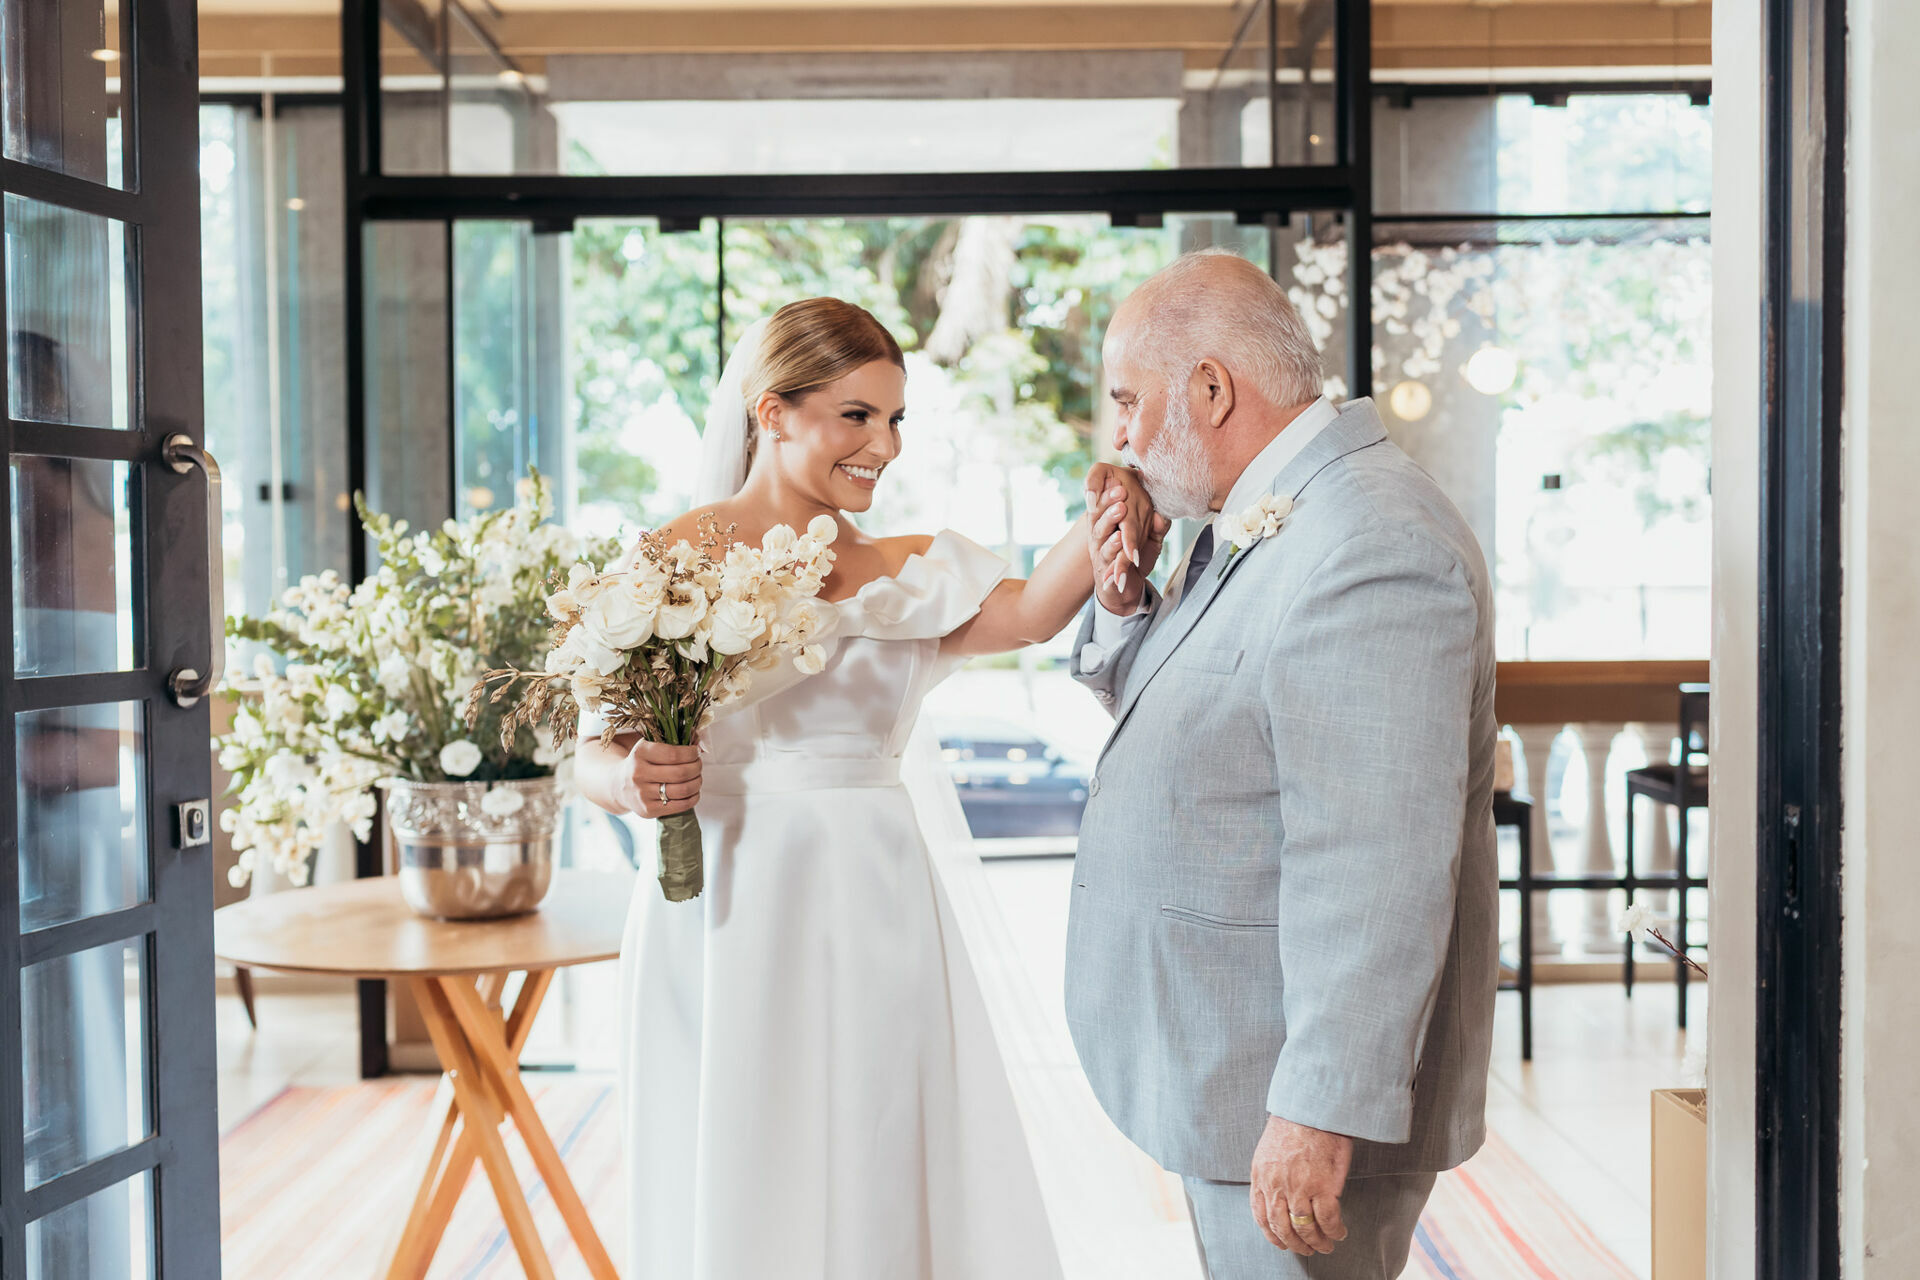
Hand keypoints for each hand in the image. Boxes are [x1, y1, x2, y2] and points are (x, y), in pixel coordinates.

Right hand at [614, 739, 702, 818]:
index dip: (691, 753)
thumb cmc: (642, 763)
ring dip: (697, 783)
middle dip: (697, 768)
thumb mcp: (650, 746)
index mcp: (640, 753)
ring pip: (682, 790)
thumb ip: (673, 741)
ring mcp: (642, 794)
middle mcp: (639, 773)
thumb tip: (698, 740)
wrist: (618, 785)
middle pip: (680, 773)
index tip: (696, 752)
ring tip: (697, 778)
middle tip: (698, 765)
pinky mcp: (648, 810)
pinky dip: (693, 798)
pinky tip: (693, 792)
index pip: (674, 754)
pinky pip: (680, 806)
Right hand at [1085, 463, 1169, 615]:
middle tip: (1120, 493)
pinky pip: (1107, 561)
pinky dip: (1114, 553)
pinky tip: (1120, 545)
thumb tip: (1163, 516)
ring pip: (1102, 537)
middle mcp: (1100, 537)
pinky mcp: (1105, 572)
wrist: (1126, 588)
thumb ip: (1157, 526)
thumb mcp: (1151, 538)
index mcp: (1108, 524)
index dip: (1112, 493)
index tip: (1121, 482)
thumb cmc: (1135, 557)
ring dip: (1110, 524)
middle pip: (1100, 517)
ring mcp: (1101, 554)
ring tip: (1120, 511)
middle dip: (1109, 505)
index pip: (1106, 505)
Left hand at [1249, 1114, 1352, 1256]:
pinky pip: (1329, 1220)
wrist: (1313, 1107)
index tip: (1281, 1242)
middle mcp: (1276, 1186)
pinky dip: (1334, 1231)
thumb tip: (1277, 1192)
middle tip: (1306, 1250)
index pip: (1261, 1216)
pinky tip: (1340, 1233)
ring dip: (1316, 1242)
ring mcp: (1299, 1188)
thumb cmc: (1295, 1122)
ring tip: (1325, 1246)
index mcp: (1261, 1176)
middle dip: (1295, 1244)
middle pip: (1282, 1228)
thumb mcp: (1270, 1148)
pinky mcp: (1323, 1187)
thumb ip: (1270, 1173)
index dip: (1272, 1234)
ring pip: (1304, 1228)